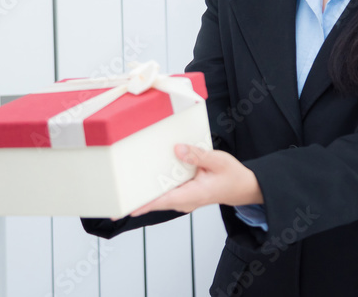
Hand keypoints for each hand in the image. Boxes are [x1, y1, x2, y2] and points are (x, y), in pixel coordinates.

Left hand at [116, 144, 262, 219]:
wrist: (245, 187)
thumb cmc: (233, 176)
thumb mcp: (217, 161)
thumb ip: (197, 155)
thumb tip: (177, 149)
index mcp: (191, 195)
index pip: (160, 202)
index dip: (140, 205)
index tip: (123, 208)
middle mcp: (184, 200)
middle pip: (154, 202)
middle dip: (134, 201)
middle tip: (112, 199)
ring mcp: (184, 198)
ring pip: (159, 198)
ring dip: (143, 194)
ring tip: (123, 188)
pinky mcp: (185, 192)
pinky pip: (166, 192)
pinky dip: (154, 188)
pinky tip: (145, 179)